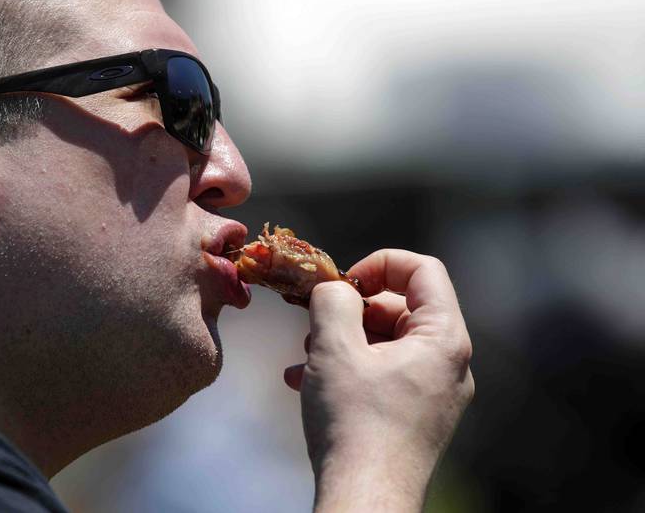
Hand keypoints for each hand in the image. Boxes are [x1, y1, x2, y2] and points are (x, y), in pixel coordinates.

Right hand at [283, 250, 473, 511]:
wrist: (365, 501)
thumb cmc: (354, 423)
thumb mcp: (334, 347)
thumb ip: (333, 300)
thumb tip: (335, 290)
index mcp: (444, 338)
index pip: (423, 269)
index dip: (379, 264)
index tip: (342, 284)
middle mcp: (450, 364)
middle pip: (403, 307)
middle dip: (353, 310)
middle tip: (316, 326)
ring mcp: (435, 393)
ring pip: (388, 343)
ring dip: (343, 341)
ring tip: (305, 360)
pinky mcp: (417, 417)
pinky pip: (385, 375)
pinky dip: (350, 370)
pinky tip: (307, 384)